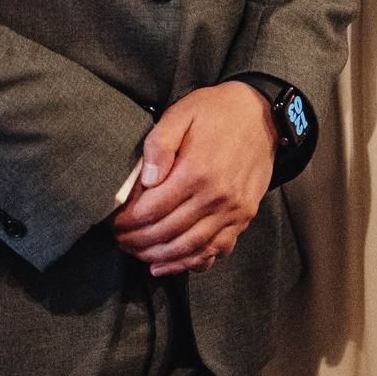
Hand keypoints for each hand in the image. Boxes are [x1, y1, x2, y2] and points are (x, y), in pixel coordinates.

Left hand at [112, 82, 276, 275]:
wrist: (262, 115)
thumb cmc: (217, 112)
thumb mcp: (182, 113)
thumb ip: (160, 144)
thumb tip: (146, 179)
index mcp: (197, 171)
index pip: (151, 210)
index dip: (127, 221)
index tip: (113, 222)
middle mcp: (216, 197)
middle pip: (166, 233)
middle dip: (137, 241)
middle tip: (120, 240)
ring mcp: (233, 211)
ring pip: (189, 248)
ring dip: (160, 257)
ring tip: (138, 253)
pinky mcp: (243, 217)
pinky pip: (215, 250)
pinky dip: (190, 263)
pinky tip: (169, 263)